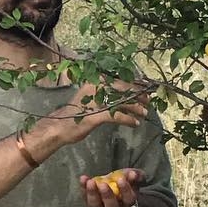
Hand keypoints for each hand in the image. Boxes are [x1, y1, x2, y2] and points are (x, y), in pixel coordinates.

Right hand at [34, 77, 154, 153]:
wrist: (59, 126)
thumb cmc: (77, 112)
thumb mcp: (92, 98)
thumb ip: (107, 94)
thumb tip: (127, 93)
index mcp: (96, 80)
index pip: (120, 80)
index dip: (135, 86)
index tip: (146, 90)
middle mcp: (96, 87)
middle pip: (124, 90)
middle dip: (138, 96)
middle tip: (148, 101)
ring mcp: (96, 101)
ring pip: (123, 102)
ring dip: (136, 108)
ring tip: (144, 113)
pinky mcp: (96, 115)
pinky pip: (118, 116)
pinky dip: (128, 120)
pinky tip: (135, 123)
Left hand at [80, 167, 145, 206]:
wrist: (118, 202)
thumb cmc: (127, 190)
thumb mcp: (134, 184)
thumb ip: (135, 178)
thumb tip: (133, 174)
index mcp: (129, 206)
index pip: (129, 200)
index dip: (125, 190)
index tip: (121, 179)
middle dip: (107, 195)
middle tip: (103, 184)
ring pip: (96, 206)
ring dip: (92, 194)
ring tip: (90, 182)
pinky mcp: (92, 206)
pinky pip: (86, 200)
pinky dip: (83, 189)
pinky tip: (83, 178)